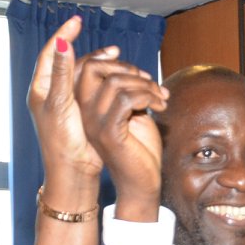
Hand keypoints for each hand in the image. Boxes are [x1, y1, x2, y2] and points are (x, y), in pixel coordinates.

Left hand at [27, 17, 102, 208]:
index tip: (77, 22)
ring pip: (83, 76)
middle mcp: (52, 94)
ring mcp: (66, 104)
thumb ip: (62, 73)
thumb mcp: (61, 104)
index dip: (63, 35)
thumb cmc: (62, 143)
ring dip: (101, 66)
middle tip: (111, 49)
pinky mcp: (80, 113)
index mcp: (41, 89)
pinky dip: (104, 81)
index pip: (50, 53)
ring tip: (119, 60)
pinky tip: (118, 80)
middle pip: (70, 63)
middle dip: (90, 52)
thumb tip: (61, 44)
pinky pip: (92, 89)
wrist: (73, 173)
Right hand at [74, 52, 167, 221]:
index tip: (141, 73)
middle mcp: (84, 113)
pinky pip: (127, 100)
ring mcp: (94, 123)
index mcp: (87, 106)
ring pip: (115, 82)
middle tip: (154, 85)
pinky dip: (148, 97)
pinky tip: (160, 107)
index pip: (87, 67)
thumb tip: (132, 70)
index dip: (114, 60)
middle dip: (131, 70)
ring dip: (145, 85)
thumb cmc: (140, 149)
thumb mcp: (132, 113)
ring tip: (161, 99)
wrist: (142, 183)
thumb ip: (127, 92)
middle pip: (97, 68)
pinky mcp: (109, 132)